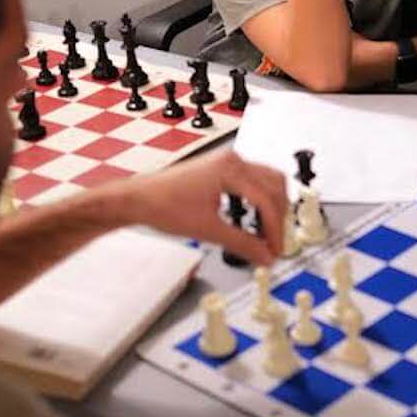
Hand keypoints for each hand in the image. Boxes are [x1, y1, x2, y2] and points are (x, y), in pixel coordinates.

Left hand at [113, 145, 286, 263]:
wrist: (138, 200)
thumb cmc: (163, 205)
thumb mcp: (208, 230)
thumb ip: (243, 244)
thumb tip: (264, 255)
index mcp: (231, 169)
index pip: (267, 200)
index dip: (275, 229)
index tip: (275, 249)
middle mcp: (232, 160)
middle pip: (274, 185)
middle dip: (278, 216)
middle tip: (274, 242)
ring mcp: (227, 162)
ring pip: (266, 181)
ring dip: (271, 206)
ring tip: (266, 233)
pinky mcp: (221, 169)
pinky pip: (252, 181)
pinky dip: (258, 199)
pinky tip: (252, 218)